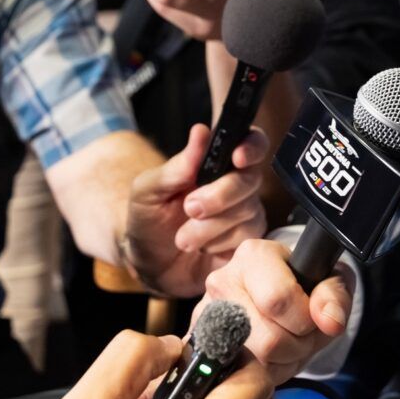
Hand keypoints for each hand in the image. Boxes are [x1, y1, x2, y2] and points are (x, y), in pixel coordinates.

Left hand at [122, 124, 268, 297]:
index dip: (251, 146)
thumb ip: (177, 166)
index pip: (250, 141)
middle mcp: (236, 183)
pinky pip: (248, 237)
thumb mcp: (148, 191)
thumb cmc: (148, 221)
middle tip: (189, 208)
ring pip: (248, 210)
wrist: (149, 267)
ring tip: (182, 239)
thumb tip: (201, 131)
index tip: (237, 158)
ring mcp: (245, 212)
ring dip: (209, 227)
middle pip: (250, 179)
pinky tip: (202, 248)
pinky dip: (219, 244)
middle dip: (219, 196)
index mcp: (214, 162)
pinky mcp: (248, 241)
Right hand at [197, 238, 353, 385]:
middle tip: (302, 335)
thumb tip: (330, 321)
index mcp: (253, 256)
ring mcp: (206, 315)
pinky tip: (268, 357)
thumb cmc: (302, 286)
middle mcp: (222, 282)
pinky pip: (237, 375)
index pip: (279, 299)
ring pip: (255, 363)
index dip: (305, 320)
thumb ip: (335, 297)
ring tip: (287, 344)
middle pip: (268, 340)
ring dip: (282, 362)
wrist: (272, 295)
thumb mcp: (330, 282)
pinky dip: (261, 374)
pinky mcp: (201, 344)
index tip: (312, 317)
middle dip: (297, 347)